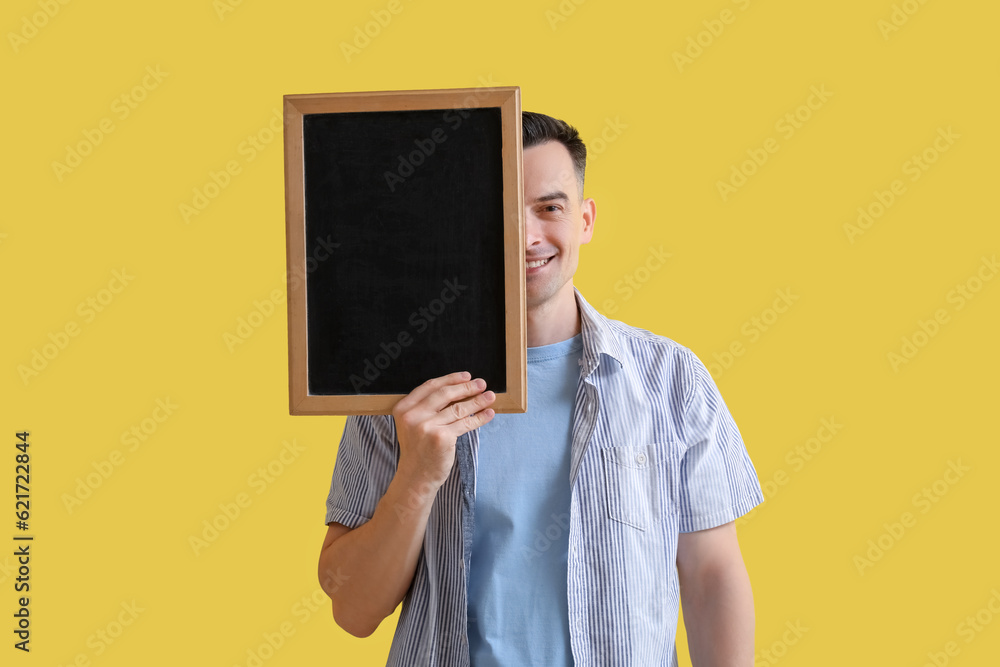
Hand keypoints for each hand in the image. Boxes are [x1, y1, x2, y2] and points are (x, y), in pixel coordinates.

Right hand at [391, 371, 495, 490]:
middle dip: (466, 387)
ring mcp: (427, 426)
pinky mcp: (441, 437)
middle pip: (445, 394)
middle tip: (482, 384)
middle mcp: (413, 415)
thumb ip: (428, 407)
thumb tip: (459, 389)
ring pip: (458, 408)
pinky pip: (465, 423)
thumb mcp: (414, 424)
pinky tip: (488, 413)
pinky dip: (479, 417)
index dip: (451, 379)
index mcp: (404, 408)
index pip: (430, 386)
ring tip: (489, 396)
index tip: (466, 376)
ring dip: (477, 401)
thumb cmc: (419, 449)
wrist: (416, 476)